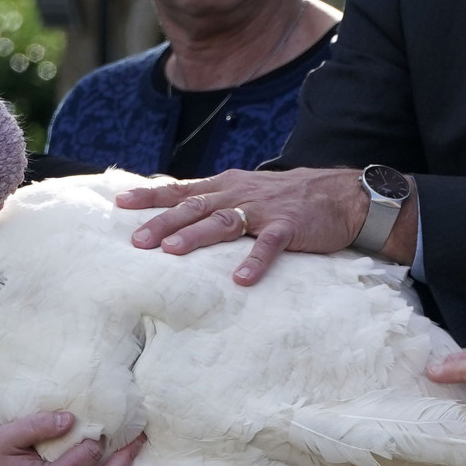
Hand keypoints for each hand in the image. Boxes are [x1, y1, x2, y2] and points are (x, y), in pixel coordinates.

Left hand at [116, 167, 415, 284]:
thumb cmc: (295, 197)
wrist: (345, 194)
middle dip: (163, 223)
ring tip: (172, 252)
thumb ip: (221, 202)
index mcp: (229, 186)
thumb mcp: (252, 191)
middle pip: (195, 207)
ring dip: (196, 237)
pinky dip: (255, 261)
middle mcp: (241, 194)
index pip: (183, 189)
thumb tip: (185, 215)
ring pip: (224, 221)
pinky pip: (269, 245)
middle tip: (136, 240)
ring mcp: (265, 210)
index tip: (120, 203)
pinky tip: (242, 279)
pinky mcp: (290, 226)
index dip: (152, 196)